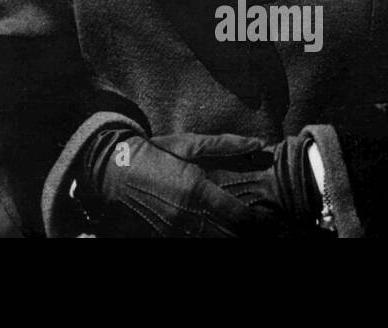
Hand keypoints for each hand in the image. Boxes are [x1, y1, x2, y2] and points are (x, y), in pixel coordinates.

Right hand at [159, 132, 320, 232]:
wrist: (113, 170)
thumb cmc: (152, 152)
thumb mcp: (187, 144)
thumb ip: (224, 145)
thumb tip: (256, 143)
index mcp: (197, 191)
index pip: (241, 218)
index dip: (262, 225)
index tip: (274, 223)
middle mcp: (188, 216)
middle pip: (230, 238)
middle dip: (249, 236)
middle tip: (268, 233)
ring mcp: (174, 231)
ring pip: (213, 244)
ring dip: (229, 239)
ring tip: (242, 233)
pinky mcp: (164, 237)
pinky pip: (193, 244)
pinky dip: (208, 239)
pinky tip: (217, 233)